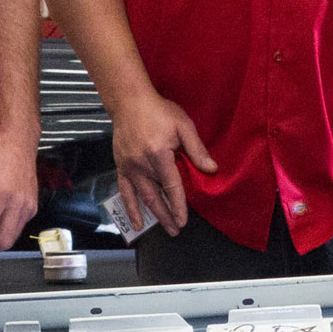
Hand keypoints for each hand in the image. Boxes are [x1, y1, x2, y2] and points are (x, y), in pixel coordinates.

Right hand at [112, 92, 217, 235]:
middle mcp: (142, 164)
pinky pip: (124, 191)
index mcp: (159, 154)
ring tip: (164, 229)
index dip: (178, 205)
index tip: (183, 219)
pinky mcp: (121, 166)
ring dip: (153, 215)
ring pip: (142, 197)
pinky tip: (135, 221)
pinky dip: (130, 207)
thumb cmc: (159, 111)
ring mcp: (129, 167)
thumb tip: (211, 169)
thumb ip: (196, 149)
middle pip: (156, 196)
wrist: (129, 101)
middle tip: (176, 230)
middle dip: (167, 216)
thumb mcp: (183, 125)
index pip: (171, 186)